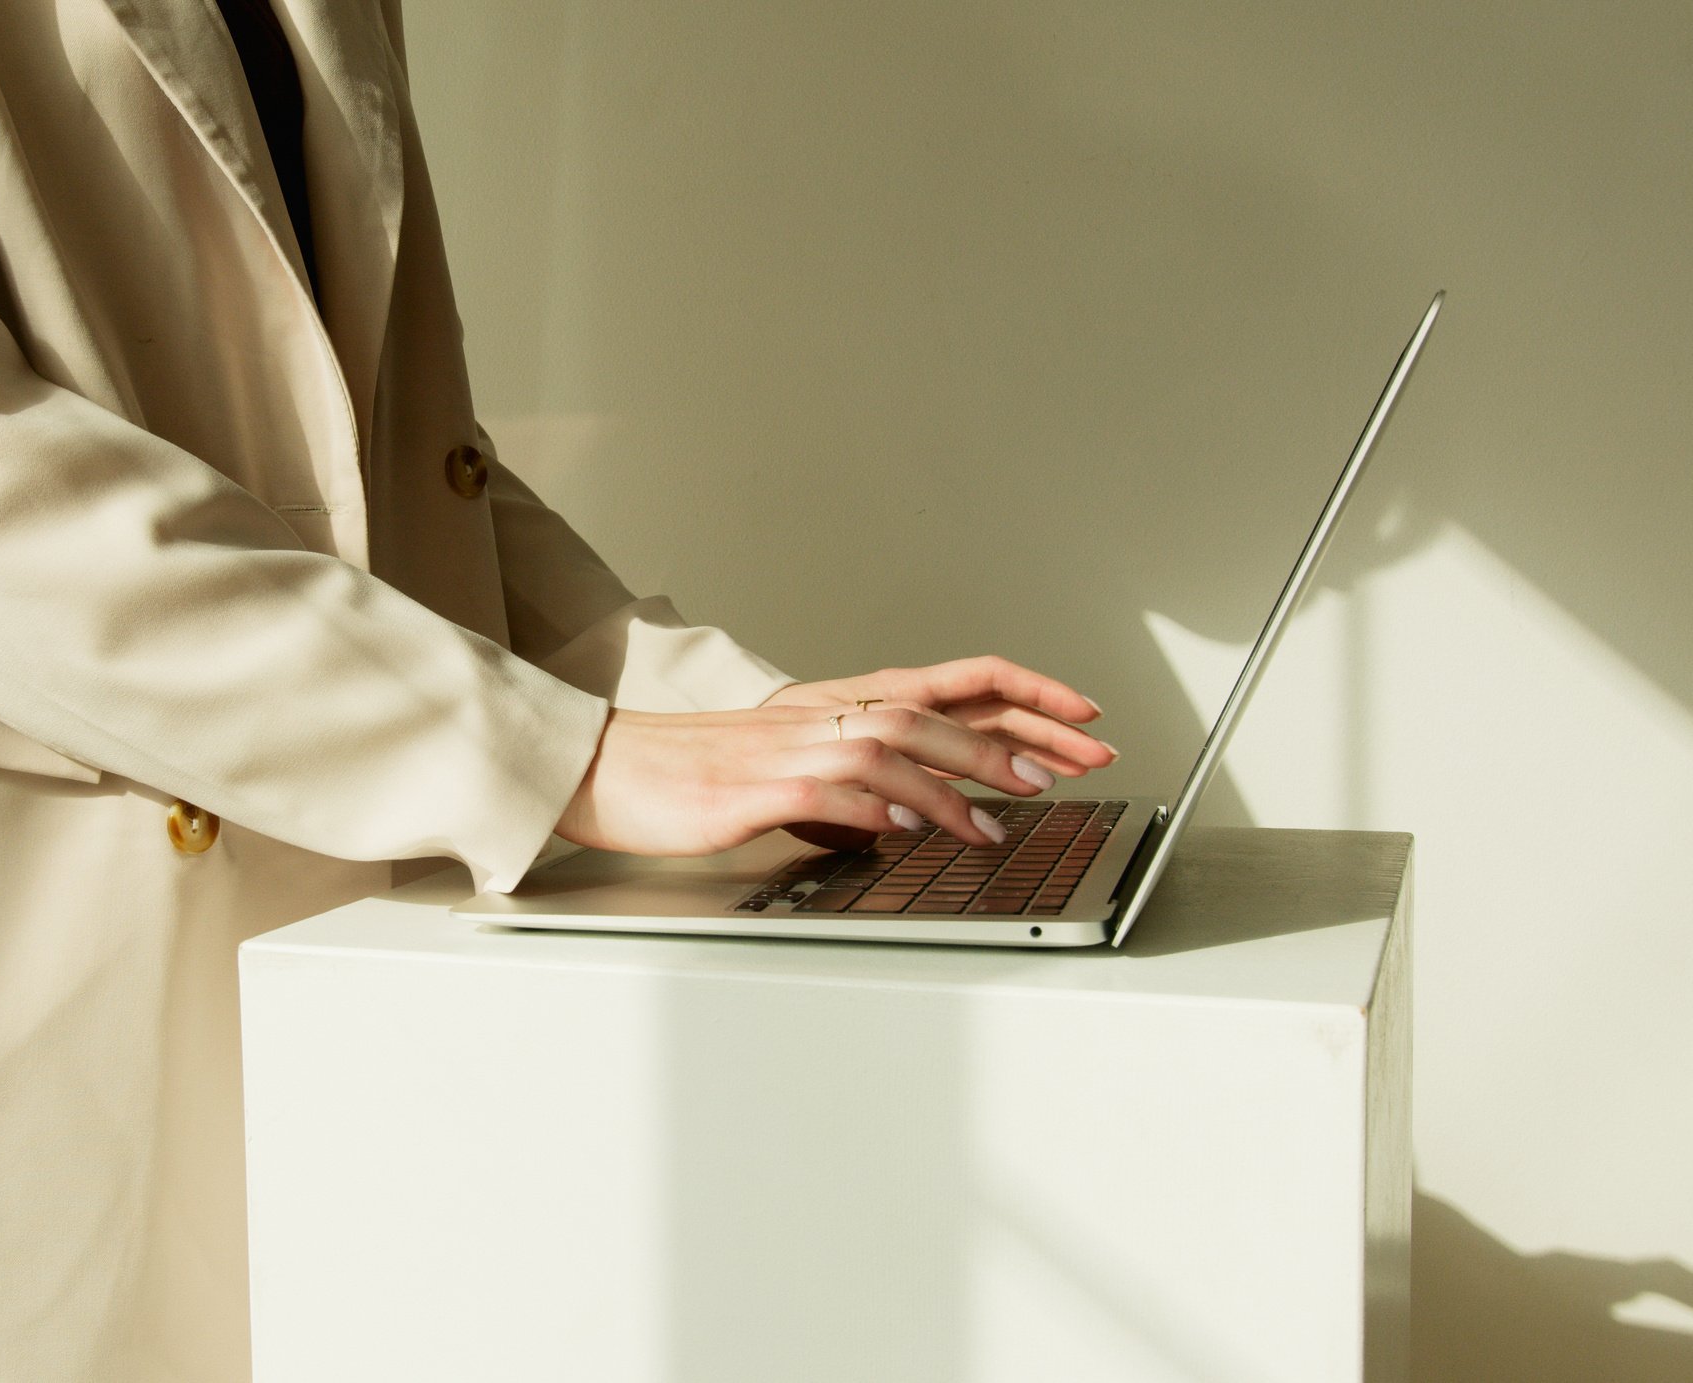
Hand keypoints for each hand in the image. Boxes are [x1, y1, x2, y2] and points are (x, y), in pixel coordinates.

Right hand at [555, 658, 1110, 858]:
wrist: (610, 771)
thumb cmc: (693, 776)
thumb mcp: (788, 767)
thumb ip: (852, 781)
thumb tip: (913, 811)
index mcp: (835, 703)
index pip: (947, 681)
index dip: (1021, 691)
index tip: (1082, 717)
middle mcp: (820, 713)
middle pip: (933, 709)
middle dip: (1013, 736)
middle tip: (1075, 767)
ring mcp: (789, 746)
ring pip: (892, 742)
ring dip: (955, 779)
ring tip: (1003, 816)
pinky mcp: (756, 786)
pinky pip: (830, 789)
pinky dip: (878, 807)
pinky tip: (910, 828)